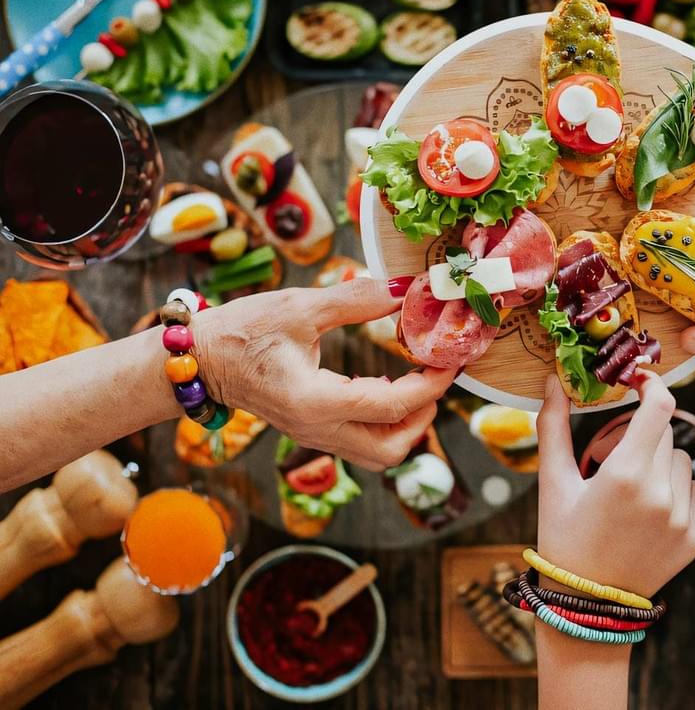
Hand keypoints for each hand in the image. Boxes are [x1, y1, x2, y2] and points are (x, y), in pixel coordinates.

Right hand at [191, 279, 454, 469]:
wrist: (196, 359)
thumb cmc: (241, 330)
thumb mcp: (299, 307)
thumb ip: (355, 300)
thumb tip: (404, 289)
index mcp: (314, 402)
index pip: (391, 406)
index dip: (429, 385)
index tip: (450, 361)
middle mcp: (317, 430)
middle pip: (391, 449)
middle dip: (424, 416)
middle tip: (437, 376)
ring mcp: (314, 436)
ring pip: (378, 453)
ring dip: (408, 424)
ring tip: (418, 382)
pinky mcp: (312, 432)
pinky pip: (361, 442)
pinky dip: (386, 421)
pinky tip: (389, 386)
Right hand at [535, 373, 694, 597]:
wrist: (586, 602)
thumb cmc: (563, 537)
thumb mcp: (553, 482)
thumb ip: (553, 426)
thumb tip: (553, 381)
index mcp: (624, 475)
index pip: (659, 407)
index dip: (653, 386)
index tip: (640, 382)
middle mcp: (659, 494)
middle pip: (664, 432)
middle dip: (639, 434)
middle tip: (610, 458)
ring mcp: (681, 518)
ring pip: (681, 459)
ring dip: (659, 462)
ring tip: (630, 488)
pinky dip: (677, 490)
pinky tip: (649, 509)